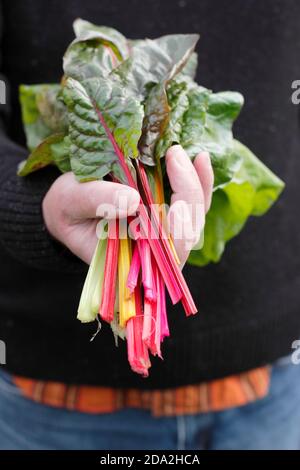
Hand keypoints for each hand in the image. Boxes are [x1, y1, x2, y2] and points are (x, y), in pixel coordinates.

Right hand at [42, 145, 212, 265]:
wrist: (68, 208)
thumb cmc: (67, 209)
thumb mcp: (70, 201)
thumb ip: (96, 200)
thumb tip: (133, 199)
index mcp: (129, 259)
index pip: (164, 251)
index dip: (177, 229)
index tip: (177, 202)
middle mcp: (153, 251)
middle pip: (187, 231)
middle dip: (189, 193)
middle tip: (175, 155)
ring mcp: (164, 233)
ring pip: (194, 215)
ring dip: (198, 184)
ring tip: (193, 155)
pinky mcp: (168, 215)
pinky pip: (191, 202)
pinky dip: (198, 180)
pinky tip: (199, 158)